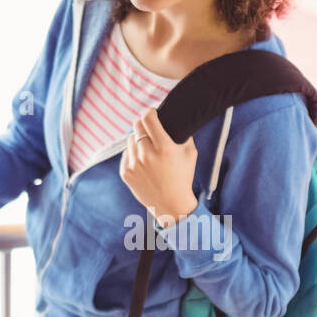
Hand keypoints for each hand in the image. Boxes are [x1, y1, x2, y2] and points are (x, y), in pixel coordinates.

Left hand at [119, 107, 196, 221]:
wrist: (172, 205)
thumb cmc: (183, 177)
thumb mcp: (190, 153)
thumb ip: (183, 134)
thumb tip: (174, 119)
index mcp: (164, 148)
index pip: (148, 118)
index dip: (150, 112)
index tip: (152, 113)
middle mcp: (147, 155)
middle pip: (137, 126)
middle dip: (143, 125)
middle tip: (149, 129)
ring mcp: (134, 165)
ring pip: (130, 139)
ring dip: (138, 140)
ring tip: (147, 148)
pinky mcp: (126, 173)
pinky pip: (126, 154)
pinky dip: (133, 153)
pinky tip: (142, 160)